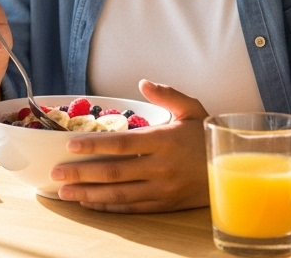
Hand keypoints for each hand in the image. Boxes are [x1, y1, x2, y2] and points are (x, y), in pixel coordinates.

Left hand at [51, 80, 209, 212]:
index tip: (70, 146)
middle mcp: (161, 168)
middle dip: (82, 173)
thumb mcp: (193, 109)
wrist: (233, 172)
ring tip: (63, 192)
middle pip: (114, 172)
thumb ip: (168, 94)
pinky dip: (108, 207)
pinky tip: (89, 202)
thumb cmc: (207, 138)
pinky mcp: (164, 205)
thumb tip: (144, 82)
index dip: (94, 146)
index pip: (122, 144)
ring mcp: (162, 189)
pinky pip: (131, 208)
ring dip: (88, 194)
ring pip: (119, 195)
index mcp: (165, 141)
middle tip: (57, 173)